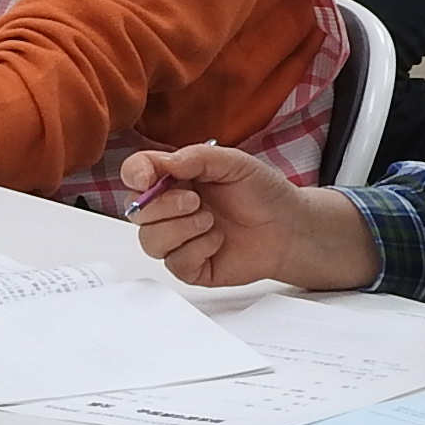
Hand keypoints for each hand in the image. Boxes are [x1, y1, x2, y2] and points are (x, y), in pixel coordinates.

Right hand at [120, 142, 374, 289]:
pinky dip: (196, 250)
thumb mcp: (234, 163)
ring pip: (150, 240)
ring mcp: (178, 240)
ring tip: (210, 221)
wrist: (289, 227)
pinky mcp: (190, 266)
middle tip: (195, 201)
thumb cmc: (263, 192)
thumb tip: (163, 164)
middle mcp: (170, 210)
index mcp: (175, 179)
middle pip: (136, 211)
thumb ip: (198, 157)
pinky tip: (217, 241)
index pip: (136, 174)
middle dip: (162, 206)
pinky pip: (174, 263)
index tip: (146, 179)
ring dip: (180, 229)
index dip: (135, 174)